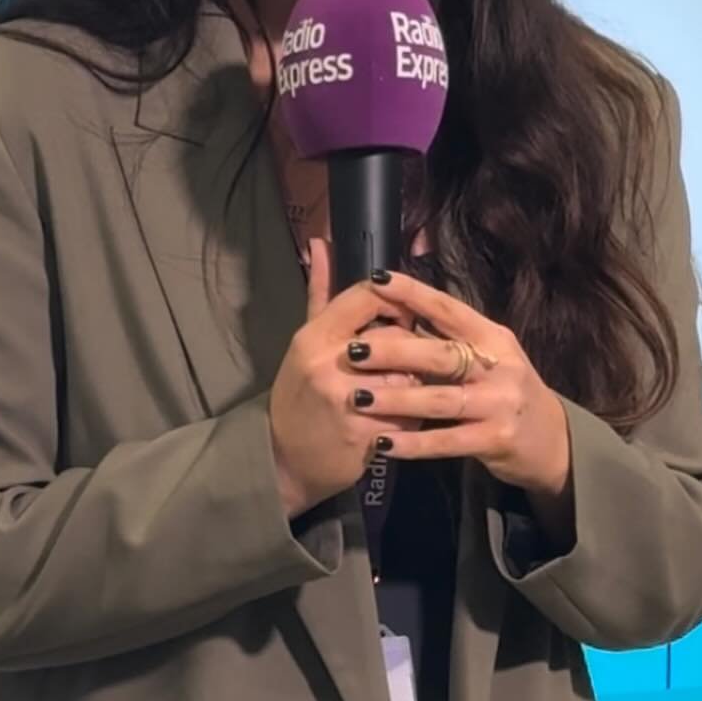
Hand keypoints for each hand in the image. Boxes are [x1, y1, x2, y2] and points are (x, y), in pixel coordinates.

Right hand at [267, 239, 424, 518]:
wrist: (283, 458)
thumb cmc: (298, 394)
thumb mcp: (305, 342)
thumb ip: (321, 292)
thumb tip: (321, 242)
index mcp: (315, 336)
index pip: (367, 296)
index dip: (394, 301)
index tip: (401, 316)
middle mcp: (330, 364)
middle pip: (395, 338)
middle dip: (411, 347)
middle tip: (413, 358)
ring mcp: (349, 401)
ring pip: (408, 378)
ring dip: (418, 384)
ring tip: (412, 389)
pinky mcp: (367, 434)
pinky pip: (410, 416)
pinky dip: (416, 417)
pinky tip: (408, 418)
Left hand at [344, 269, 572, 502]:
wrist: (551, 442)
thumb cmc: (503, 390)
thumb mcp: (486, 356)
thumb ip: (446, 337)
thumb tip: (394, 310)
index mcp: (492, 336)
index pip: (448, 308)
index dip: (413, 293)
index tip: (376, 279)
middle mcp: (500, 365)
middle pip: (441, 354)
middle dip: (394, 351)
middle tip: (353, 349)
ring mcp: (500, 404)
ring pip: (440, 400)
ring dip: (396, 399)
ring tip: (357, 398)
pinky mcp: (496, 440)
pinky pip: (446, 442)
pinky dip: (413, 443)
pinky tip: (383, 443)